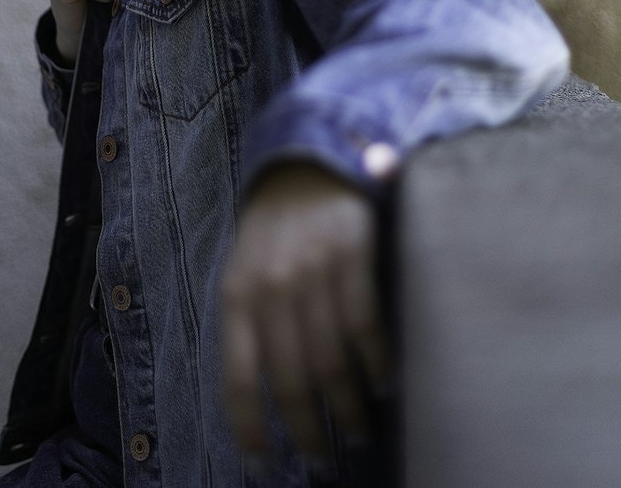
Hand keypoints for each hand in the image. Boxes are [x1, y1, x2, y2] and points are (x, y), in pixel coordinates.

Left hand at [220, 162, 390, 465]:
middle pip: (292, 378)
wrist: (306, 162)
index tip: (265, 465)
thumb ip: (249, 326)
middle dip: (309, 430)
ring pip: (331, 359)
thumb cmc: (273, 231)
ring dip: (347, 406)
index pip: (239, 377)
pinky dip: (377, 362)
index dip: (251, 428)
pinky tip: (383, 384)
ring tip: (356, 431)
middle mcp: (272, 285)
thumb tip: (260, 402)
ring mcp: (313, 269)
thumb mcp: (244, 272)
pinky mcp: (352, 253)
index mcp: (237, 294)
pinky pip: (366, 324)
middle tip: (324, 460)